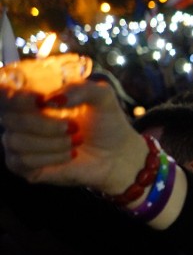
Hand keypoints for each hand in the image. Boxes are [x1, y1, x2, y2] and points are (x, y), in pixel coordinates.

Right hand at [0, 80, 144, 194]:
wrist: (118, 153)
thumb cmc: (106, 122)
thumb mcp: (102, 96)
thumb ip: (80, 87)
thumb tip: (53, 98)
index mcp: (32, 98)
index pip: (3, 92)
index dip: (16, 97)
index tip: (42, 101)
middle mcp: (19, 119)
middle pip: (10, 118)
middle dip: (46, 124)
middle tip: (74, 127)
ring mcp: (19, 144)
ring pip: (16, 141)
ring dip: (53, 142)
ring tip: (76, 141)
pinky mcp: (25, 167)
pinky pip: (23, 161)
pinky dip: (52, 157)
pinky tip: (71, 155)